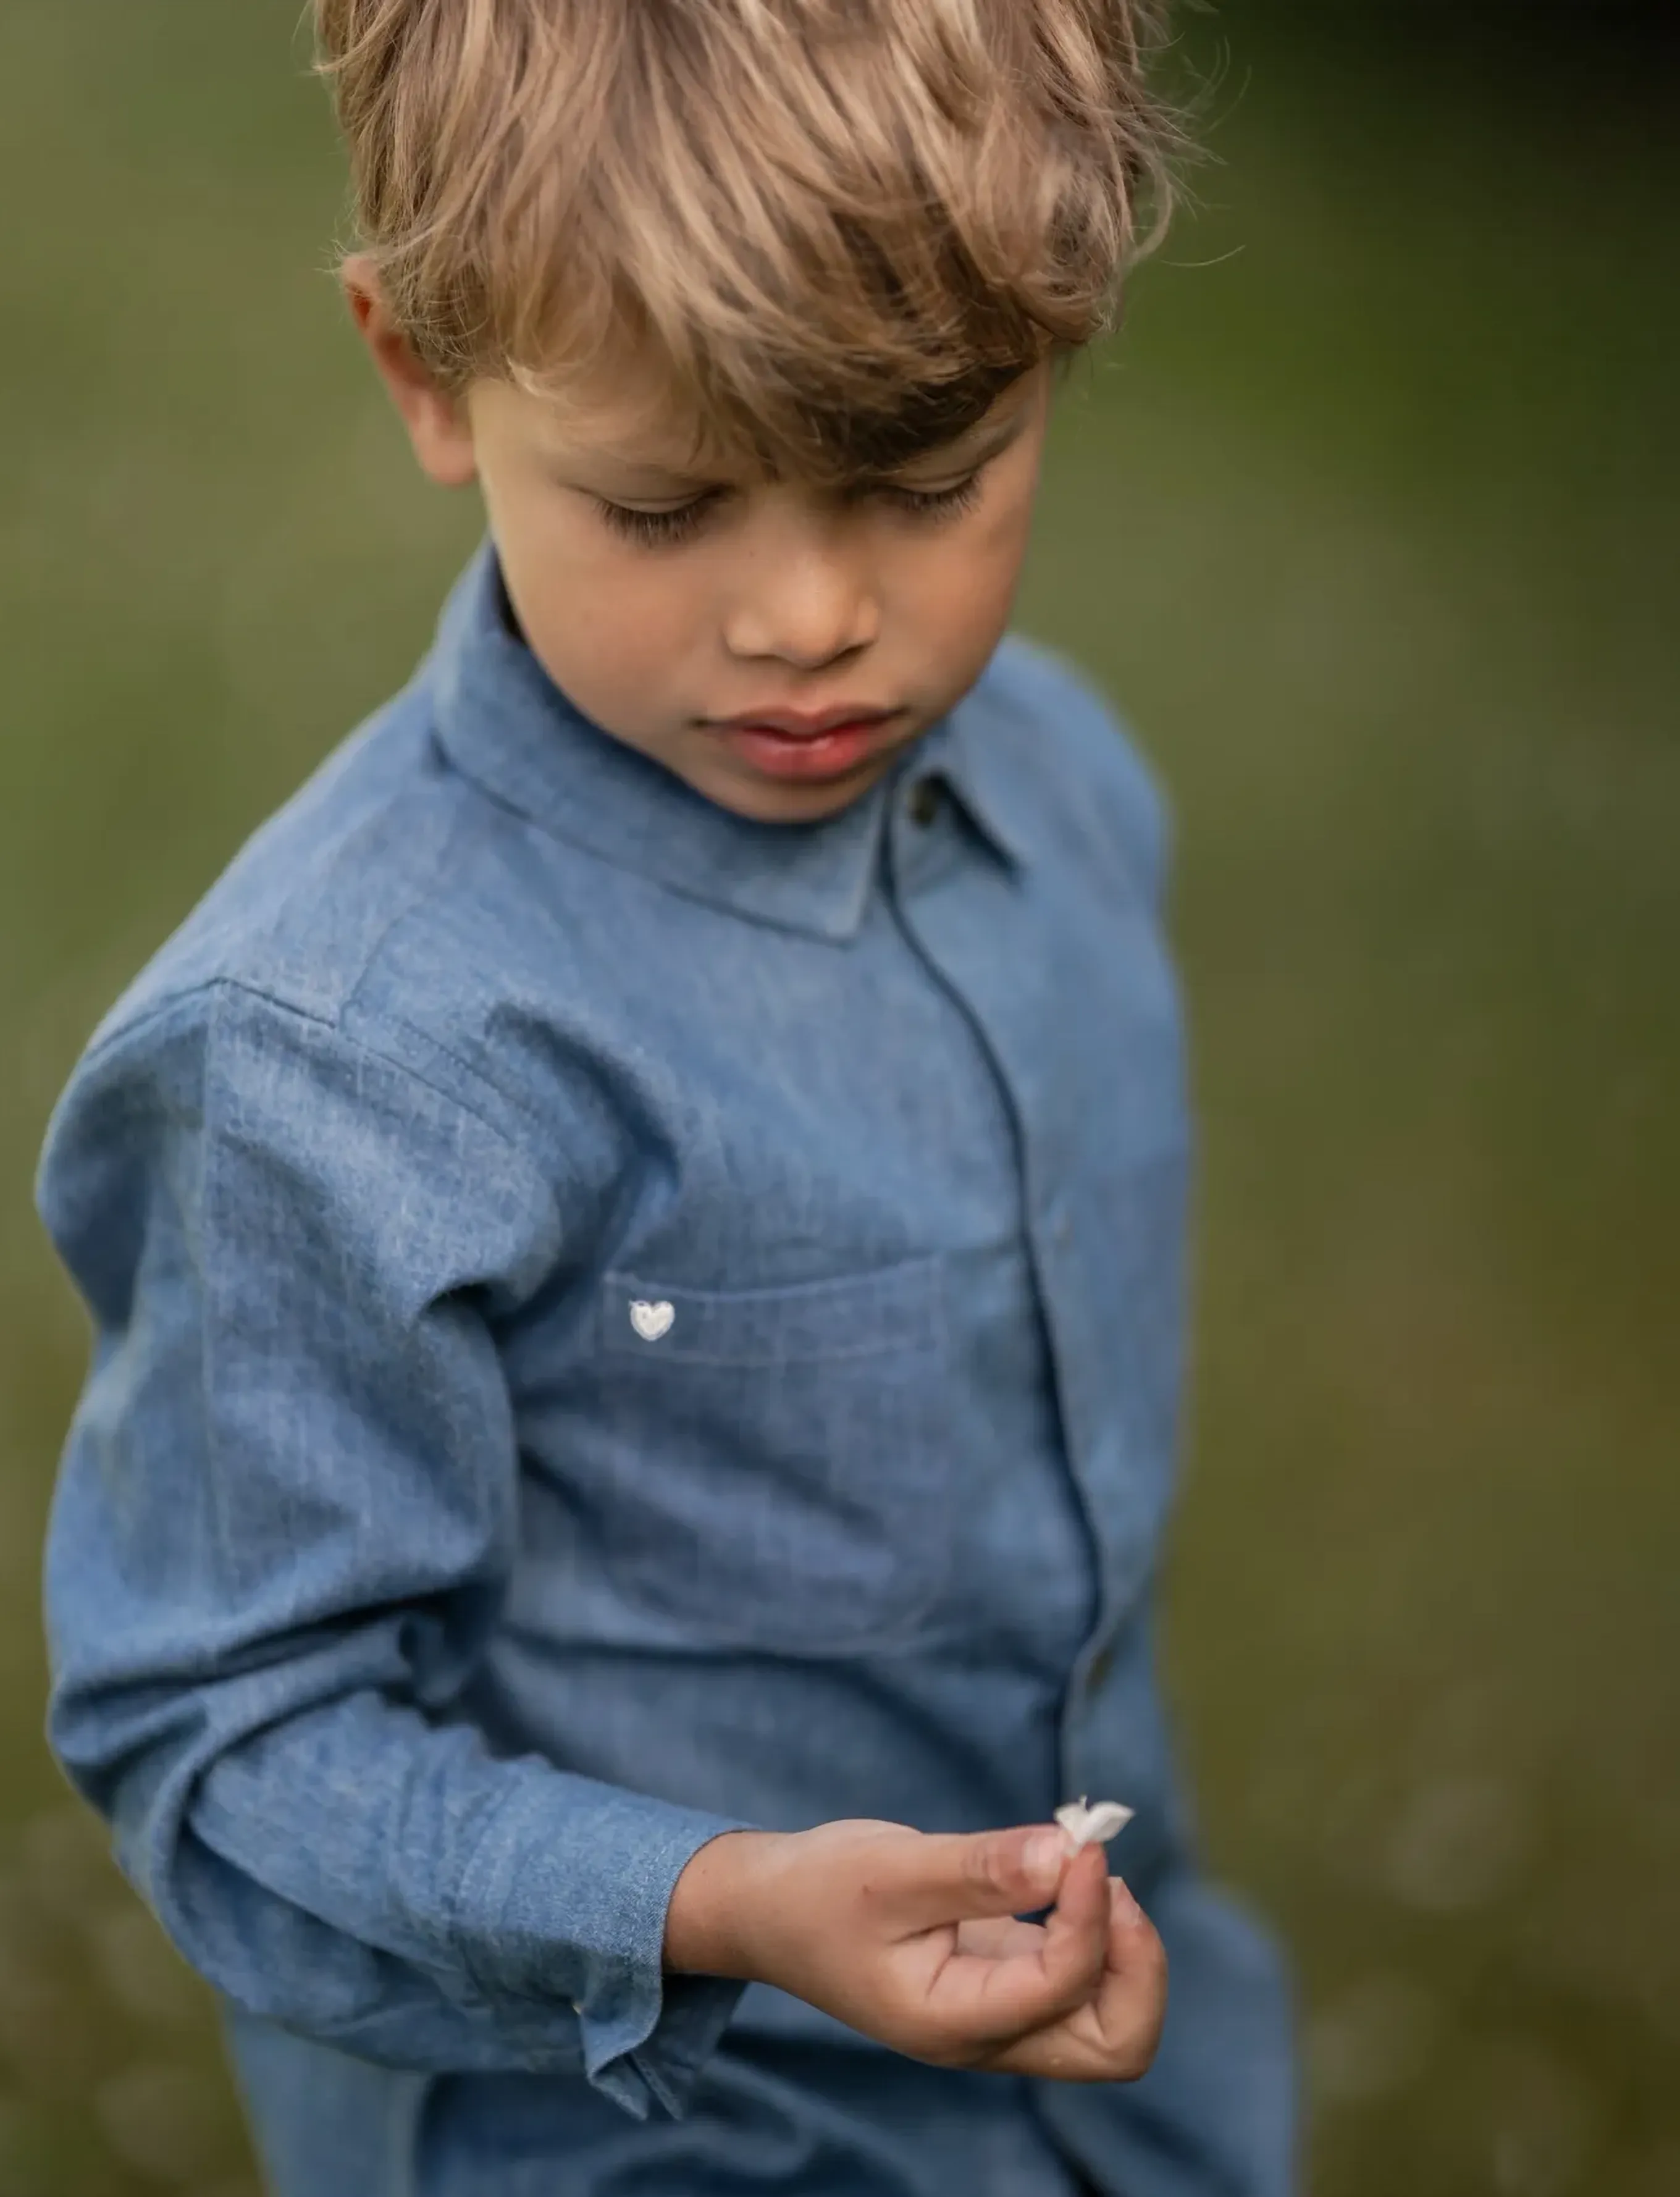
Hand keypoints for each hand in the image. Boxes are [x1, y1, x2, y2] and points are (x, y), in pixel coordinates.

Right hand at [665, 1818, 1165, 2081]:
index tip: (1077, 1840)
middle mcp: (987, 2038)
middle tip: (1107, 1879)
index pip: (1066, 1985)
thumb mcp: (893, 1868)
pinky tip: (1069, 1881)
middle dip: (1137, 1965)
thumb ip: (981, 1867)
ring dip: (1124, 1954)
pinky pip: (1081, 1988)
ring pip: (1109, 2024)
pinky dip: (1099, 1939)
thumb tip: (1067, 1852)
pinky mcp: (1004, 1988)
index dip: (1089, 1912)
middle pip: (1117, 2045)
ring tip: (1092, 1876)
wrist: (771, 1912)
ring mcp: (1000, 2019)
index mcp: (953, 2023)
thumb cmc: (820, 1890)